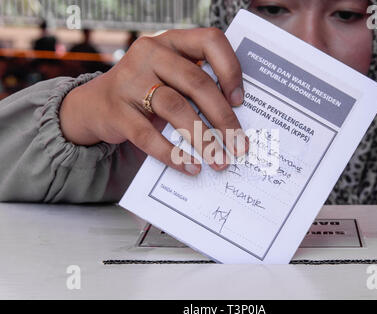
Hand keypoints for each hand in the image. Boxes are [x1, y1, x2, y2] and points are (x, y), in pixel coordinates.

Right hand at [60, 28, 248, 175]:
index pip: (210, 42)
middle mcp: (150, 54)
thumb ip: (197, 85)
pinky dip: (173, 154)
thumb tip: (236, 119)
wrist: (95, 105)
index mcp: (172, 42)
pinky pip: (149, 136)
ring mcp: (130, 81)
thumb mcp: (171, 78)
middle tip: (238, 146)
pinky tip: (190, 167)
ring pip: (176, 107)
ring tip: (219, 160)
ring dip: (203, 138)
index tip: (240, 102)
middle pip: (197, 83)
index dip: (231, 70)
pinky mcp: (117, 111)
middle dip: (224, 118)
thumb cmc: (146, 92)